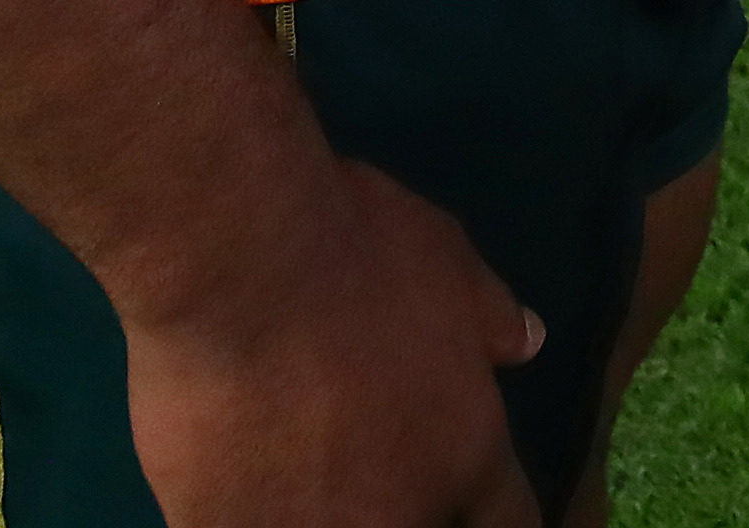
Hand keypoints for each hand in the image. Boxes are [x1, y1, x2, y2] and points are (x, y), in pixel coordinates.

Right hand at [124, 160, 545, 527]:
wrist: (237, 266)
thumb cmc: (355, 247)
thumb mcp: (445, 257)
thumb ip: (488, 315)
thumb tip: (525, 343)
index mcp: (470, 454)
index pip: (509, 521)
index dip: (482, 510)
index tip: (453, 486)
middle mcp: (403, 514)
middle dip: (398, 506)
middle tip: (358, 466)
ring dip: (312, 509)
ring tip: (284, 470)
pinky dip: (235, 507)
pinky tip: (224, 475)